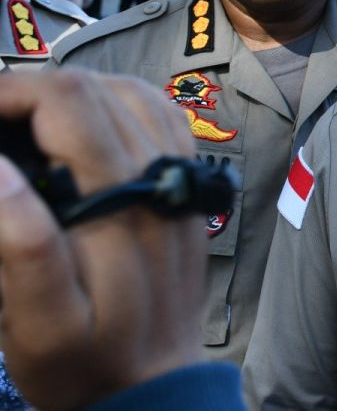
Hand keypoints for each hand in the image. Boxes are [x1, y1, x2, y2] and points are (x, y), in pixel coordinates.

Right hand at [0, 70, 204, 410]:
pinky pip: (160, 116)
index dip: (10, 92)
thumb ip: (21, 245)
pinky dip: (116, 102)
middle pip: (97, 89)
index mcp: (120, 203)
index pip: (68, 103)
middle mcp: (160, 179)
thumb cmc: (87, 362)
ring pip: (131, 92)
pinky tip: (81, 122)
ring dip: (72, 91)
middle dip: (31, 88)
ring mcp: (179, 178)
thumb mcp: (38, 322)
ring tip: (22, 118)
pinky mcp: (186, 186)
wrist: (157, 386)